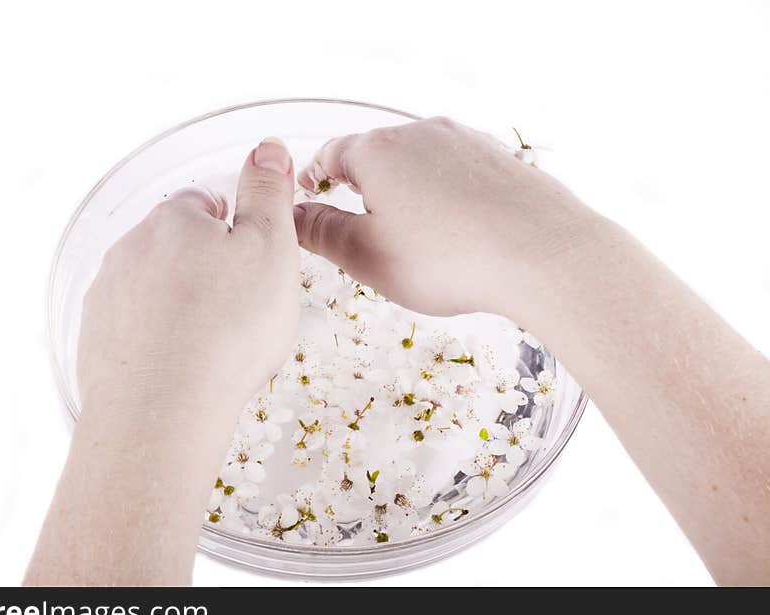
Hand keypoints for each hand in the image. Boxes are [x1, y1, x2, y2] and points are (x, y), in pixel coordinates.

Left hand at [77, 138, 299, 428]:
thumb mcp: (270, 249)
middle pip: (176, 246)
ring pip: (152, 287)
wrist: (163, 410)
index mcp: (172, 220)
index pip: (205, 204)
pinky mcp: (95, 340)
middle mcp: (129, 249)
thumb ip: (268, 194)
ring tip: (211, 344)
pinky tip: (180, 366)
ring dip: (178, 304)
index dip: (235, 230)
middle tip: (240, 309)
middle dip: (205, 268)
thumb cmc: (227, 328)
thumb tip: (267, 149)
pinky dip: (155, 339)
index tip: (254, 265)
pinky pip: (133, 328)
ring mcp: (106, 296)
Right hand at [294, 117, 595, 317]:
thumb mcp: (367, 255)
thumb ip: (322, 233)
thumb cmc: (450, 259)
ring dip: (405, 192)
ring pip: (418, 163)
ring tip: (410, 235)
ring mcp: (465, 140)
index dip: (314, 178)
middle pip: (376, 155)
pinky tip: (454, 229)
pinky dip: (444, 195)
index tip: (310, 194)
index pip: (330, 156)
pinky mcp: (499, 157)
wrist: (544, 255)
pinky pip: (456, 172)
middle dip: (362, 187)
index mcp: (377, 151)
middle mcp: (420, 133)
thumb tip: (294, 216)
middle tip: (359, 226)